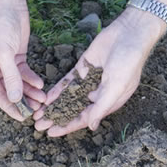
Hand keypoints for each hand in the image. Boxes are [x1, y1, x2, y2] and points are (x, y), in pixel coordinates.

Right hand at [0, 5, 44, 120]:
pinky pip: (24, 74)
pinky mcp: (16, 58)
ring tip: (43, 99)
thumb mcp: (4, 54)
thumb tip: (16, 99)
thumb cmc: (0, 27)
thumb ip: (11, 77)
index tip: (22, 117)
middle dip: (23, 100)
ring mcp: (4, 64)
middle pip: (8, 91)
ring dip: (30, 92)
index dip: (9, 107)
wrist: (9, 5)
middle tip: (37, 110)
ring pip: (18, 84)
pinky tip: (40, 85)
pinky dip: (32, 80)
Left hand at [34, 9, 164, 135]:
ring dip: (53, 106)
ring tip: (37, 114)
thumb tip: (91, 126)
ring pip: (67, 97)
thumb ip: (101, 106)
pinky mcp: (81, 69)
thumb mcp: (116, 87)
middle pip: (73, 110)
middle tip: (38, 126)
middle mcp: (97, 94)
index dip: (67, 127)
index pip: (84, 119)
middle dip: (56, 118)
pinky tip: (44, 98)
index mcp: (108, 102)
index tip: (51, 133)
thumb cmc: (129, 62)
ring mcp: (88, 81)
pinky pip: (66, 83)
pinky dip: (56, 90)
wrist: (130, 33)